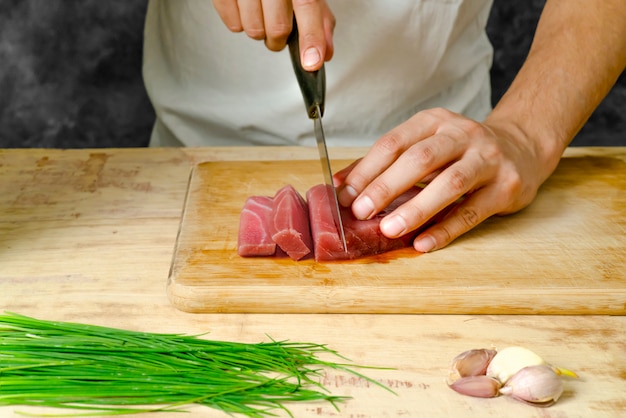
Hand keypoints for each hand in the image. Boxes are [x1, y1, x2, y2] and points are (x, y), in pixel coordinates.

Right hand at [212, 0, 334, 70]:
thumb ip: (318, 20)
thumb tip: (325, 52)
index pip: (307, 6)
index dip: (311, 37)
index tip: (311, 62)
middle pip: (278, 28)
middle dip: (279, 40)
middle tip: (278, 29)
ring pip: (254, 31)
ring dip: (260, 31)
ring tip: (260, 13)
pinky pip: (233, 25)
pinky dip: (240, 23)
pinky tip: (245, 8)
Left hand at [334, 108, 557, 252]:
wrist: (522, 147)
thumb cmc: (461, 151)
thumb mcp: (424, 145)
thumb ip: (385, 164)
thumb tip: (341, 186)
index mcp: (434, 122)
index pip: (394, 143)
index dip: (367, 169)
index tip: (345, 195)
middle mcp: (461, 135)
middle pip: (420, 159)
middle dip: (386, 186)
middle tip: (361, 211)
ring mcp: (487, 159)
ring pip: (450, 183)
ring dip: (416, 208)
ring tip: (389, 229)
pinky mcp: (507, 186)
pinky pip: (472, 211)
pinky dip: (446, 229)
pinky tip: (423, 243)